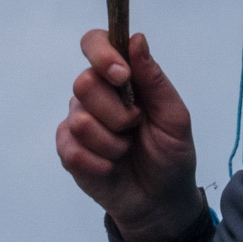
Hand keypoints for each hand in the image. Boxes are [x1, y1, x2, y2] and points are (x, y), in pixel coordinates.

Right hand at [56, 31, 200, 241]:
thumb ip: (154, 79)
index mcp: (120, 77)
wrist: (160, 201)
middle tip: (135, 126)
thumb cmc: (170, 154)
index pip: (95, 43)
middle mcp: (94, 95)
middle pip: (83, 83)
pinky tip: (111, 167)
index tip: (121, 76)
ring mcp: (77, 123)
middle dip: (116, 112)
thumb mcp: (174, 116)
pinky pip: (72, 149)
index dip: (101, 54)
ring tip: (125, 150)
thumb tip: (136, 40)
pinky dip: (100, 162)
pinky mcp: (68, 151)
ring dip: (111, 142)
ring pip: (80, 120)